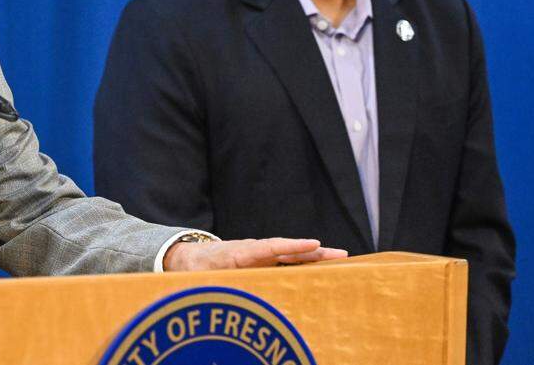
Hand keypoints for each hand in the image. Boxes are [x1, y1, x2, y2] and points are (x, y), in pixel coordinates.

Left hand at [163, 237, 346, 270]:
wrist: (191, 258)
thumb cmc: (195, 270)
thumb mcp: (198, 278)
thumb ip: (208, 284)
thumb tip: (217, 290)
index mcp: (239, 253)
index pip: (269, 247)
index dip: (291, 247)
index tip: (312, 243)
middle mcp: (254, 251)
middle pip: (287, 250)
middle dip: (313, 251)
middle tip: (341, 254)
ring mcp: (260, 255)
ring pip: (291, 255)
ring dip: (314, 257)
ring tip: (342, 258)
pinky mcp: (263, 261)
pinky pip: (287, 262)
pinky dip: (305, 263)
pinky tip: (324, 269)